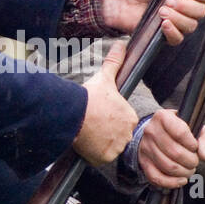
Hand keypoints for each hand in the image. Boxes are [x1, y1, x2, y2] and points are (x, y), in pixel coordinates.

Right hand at [73, 40, 137, 165]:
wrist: (73, 113)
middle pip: (117, 136)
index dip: (110, 120)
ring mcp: (116, 147)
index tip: (100, 116)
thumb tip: (122, 45)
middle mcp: (127, 134)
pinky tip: (86, 143)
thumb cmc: (89, 96)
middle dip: (106, 133)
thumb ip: (115, 62)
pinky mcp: (104, 158)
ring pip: (109, 148)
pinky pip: (100, 158)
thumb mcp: (105, 77)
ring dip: (101, 144)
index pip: (123, 122)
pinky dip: (93, 154)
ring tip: (88, 133)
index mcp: (130, 117)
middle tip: (93, 125)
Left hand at [100, 0, 204, 44]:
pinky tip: (163, 24)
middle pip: (201, 11)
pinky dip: (173, 31)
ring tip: (161, 10)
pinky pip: (178, 38)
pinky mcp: (167, 34)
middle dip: (186, 6)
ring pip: (191, 25)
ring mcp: (178, 21)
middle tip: (168, 0)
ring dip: (178, 17)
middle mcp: (187, 7)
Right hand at [138, 113, 204, 188]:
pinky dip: (172, 182)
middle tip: (194, 161)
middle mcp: (151, 131)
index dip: (192, 144)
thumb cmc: (179, 130)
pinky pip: (157, 178)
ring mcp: (146, 147)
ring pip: (168, 166)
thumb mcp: (194, 128)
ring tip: (189, 169)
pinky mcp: (143, 162)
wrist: (158, 132)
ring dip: (184, 172)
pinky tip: (181, 180)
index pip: (180, 132)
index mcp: (163, 117)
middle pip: (175, 152)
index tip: (195, 147)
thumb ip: (204, 140)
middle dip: (191, 161)